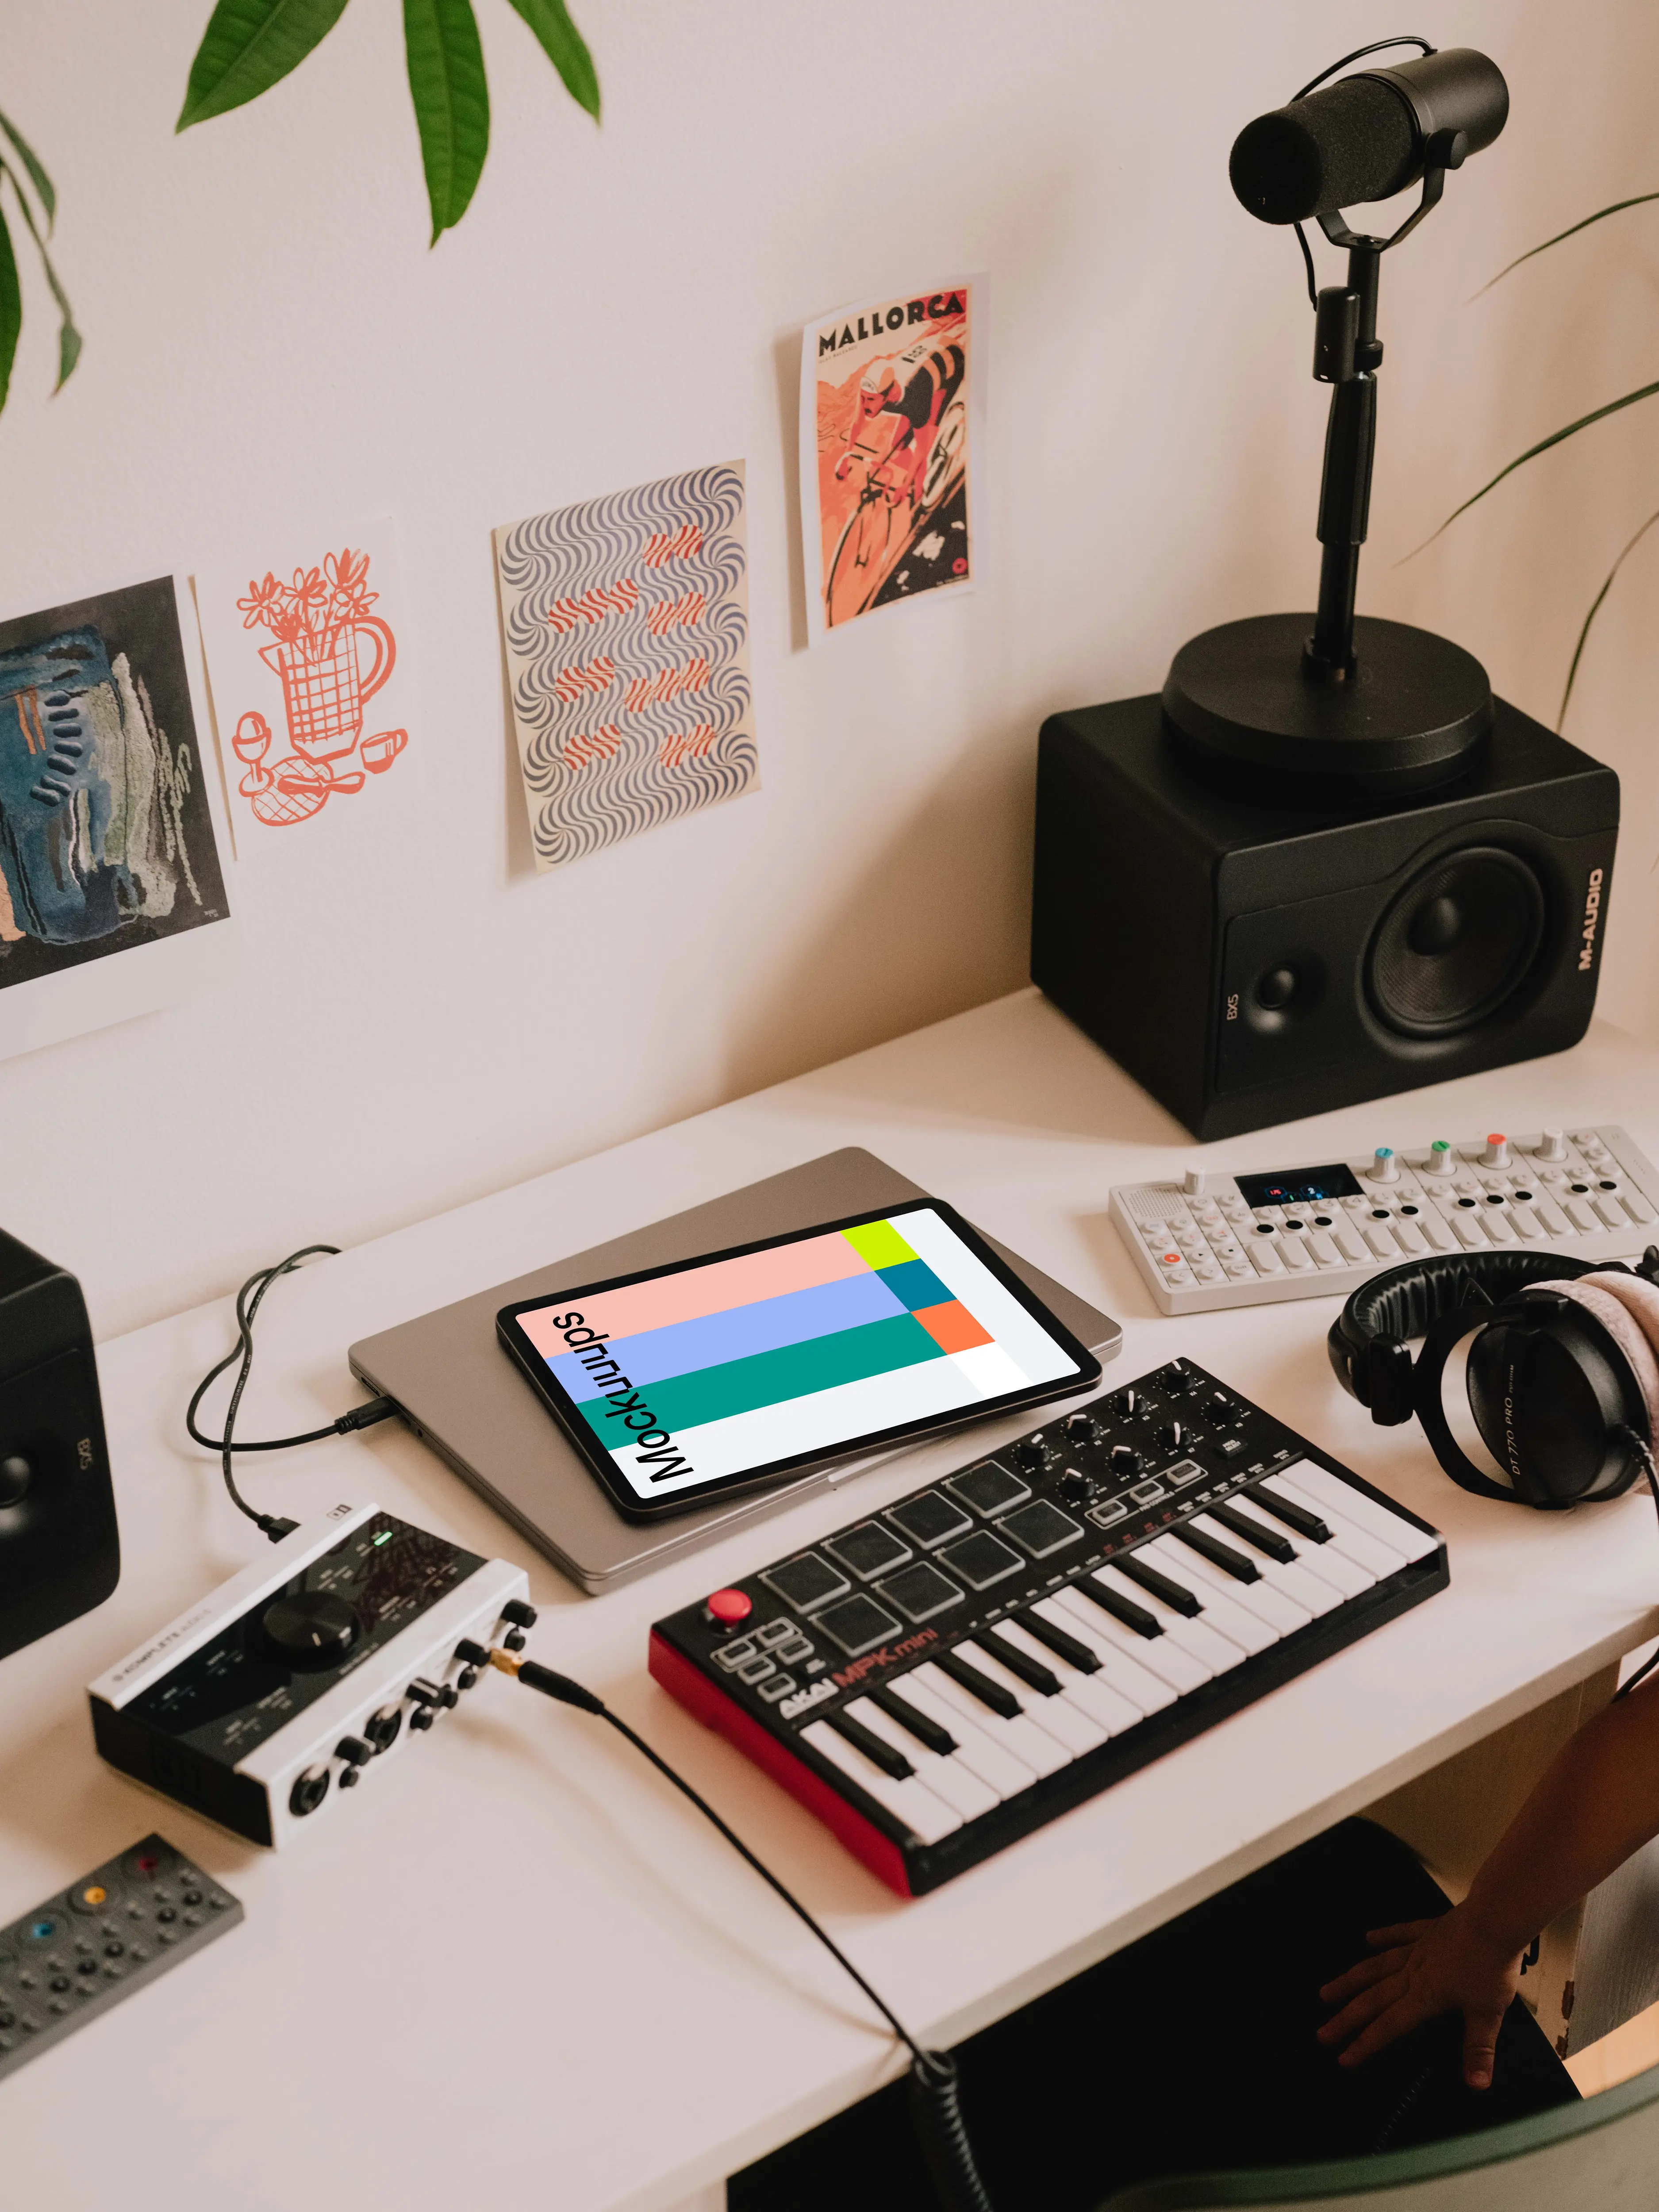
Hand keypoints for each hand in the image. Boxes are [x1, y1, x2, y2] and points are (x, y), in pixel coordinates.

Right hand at [1317, 1904, 1524, 2089]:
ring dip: (1350, 1980)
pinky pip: (1399, 1933)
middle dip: (1346, 2019)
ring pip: (1376, 1967)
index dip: (1365, 2043)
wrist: (1493, 1920)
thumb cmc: (1490, 1968)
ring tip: (1326, 1991)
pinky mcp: (1427, 1930)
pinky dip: (1383, 1936)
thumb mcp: (1488, 2013)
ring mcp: (1416, 1949)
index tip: (1342, 2058)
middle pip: (1373, 1999)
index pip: (1389, 2026)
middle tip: (1322, 2032)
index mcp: (1424, 1997)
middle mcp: (1412, 1974)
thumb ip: (1478, 2049)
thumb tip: (1476, 2086)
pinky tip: (1368, 1938)